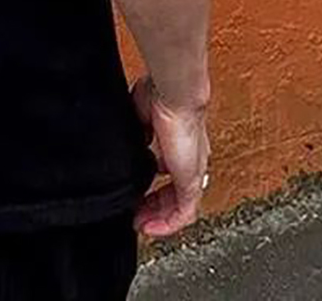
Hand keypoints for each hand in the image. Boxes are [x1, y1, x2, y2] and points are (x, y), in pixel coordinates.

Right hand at [130, 74, 210, 238]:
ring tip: (141, 225)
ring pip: (179, 205)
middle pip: (173, 191)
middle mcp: (187, 159)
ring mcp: (191, 171)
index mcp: (177, 141)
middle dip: (153, 205)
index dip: (151, 183)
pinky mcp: (190, 180)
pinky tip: (150, 227)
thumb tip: (130, 139)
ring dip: (160, 217)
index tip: (134, 191)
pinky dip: (167, 224)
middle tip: (135, 213)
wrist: (174, 94)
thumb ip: (138, 130)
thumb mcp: (141, 115)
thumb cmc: (160, 94)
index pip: (166, 169)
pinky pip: (184, 213)